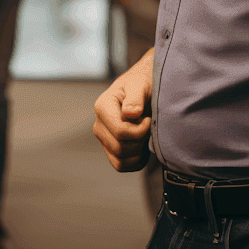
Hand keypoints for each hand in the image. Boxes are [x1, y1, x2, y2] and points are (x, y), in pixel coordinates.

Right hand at [93, 50, 153, 171]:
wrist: (144, 87)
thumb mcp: (141, 83)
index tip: (148, 118)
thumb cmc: (142, 82)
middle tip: (148, 126)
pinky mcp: (111, 149)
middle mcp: (99, 125)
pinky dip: (135, 160)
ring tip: (145, 133)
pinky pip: (121, 165)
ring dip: (138, 151)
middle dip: (140, 140)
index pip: (120, 131)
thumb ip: (136, 97)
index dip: (139, 130)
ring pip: (120, 160)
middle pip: (120, 148)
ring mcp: (104, 139)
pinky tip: (143, 145)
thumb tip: (130, 113)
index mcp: (103, 107)